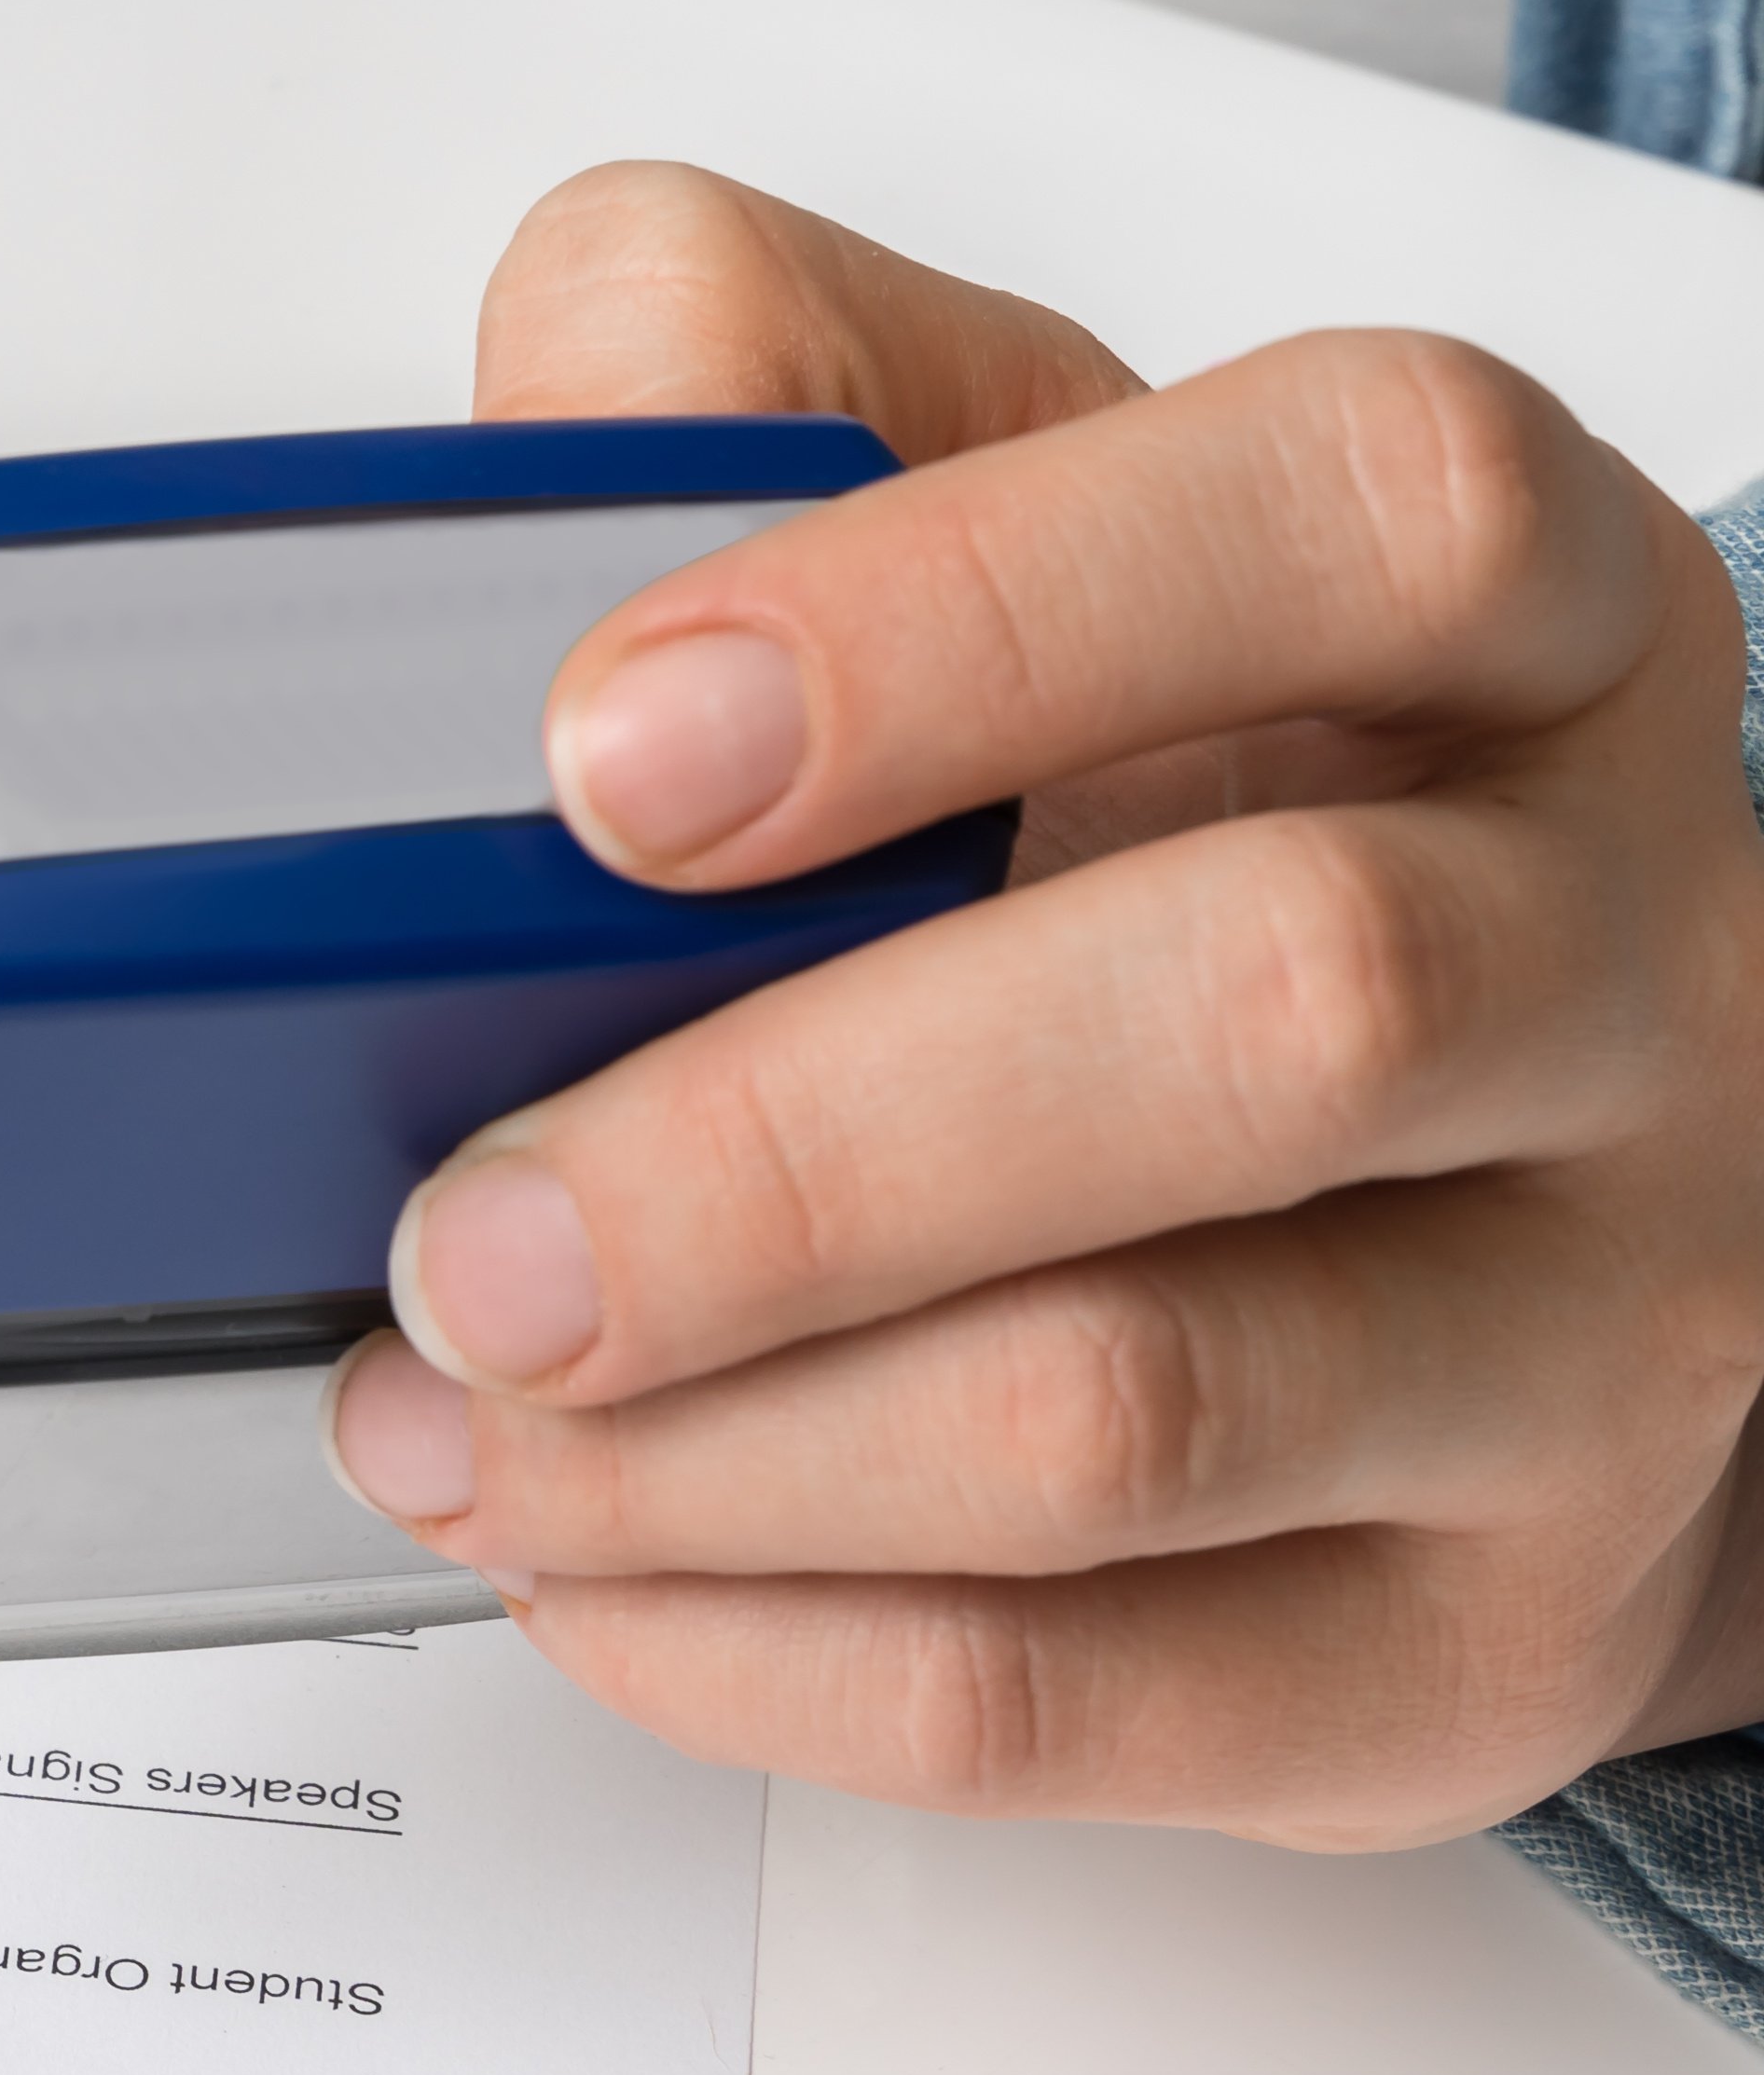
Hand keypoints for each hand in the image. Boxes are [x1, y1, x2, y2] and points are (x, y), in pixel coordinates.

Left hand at [317, 164, 1763, 1844]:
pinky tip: (582, 1558)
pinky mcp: (1471, 1646)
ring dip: (708, 1444)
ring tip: (447, 1406)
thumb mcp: (1028, 525)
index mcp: (1522, 628)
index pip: (1361, 521)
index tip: (607, 748)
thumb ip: (779, 380)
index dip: (971, 614)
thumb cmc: (1215, 834)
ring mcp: (1599, 1331)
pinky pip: (1078, 1695)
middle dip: (781, 1152)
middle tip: (467, 1224)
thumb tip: (571, 397)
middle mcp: (1628, 964)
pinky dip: (753, 1646)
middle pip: (1274, 1013)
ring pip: (1138, 1412)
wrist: (1496, 1207)